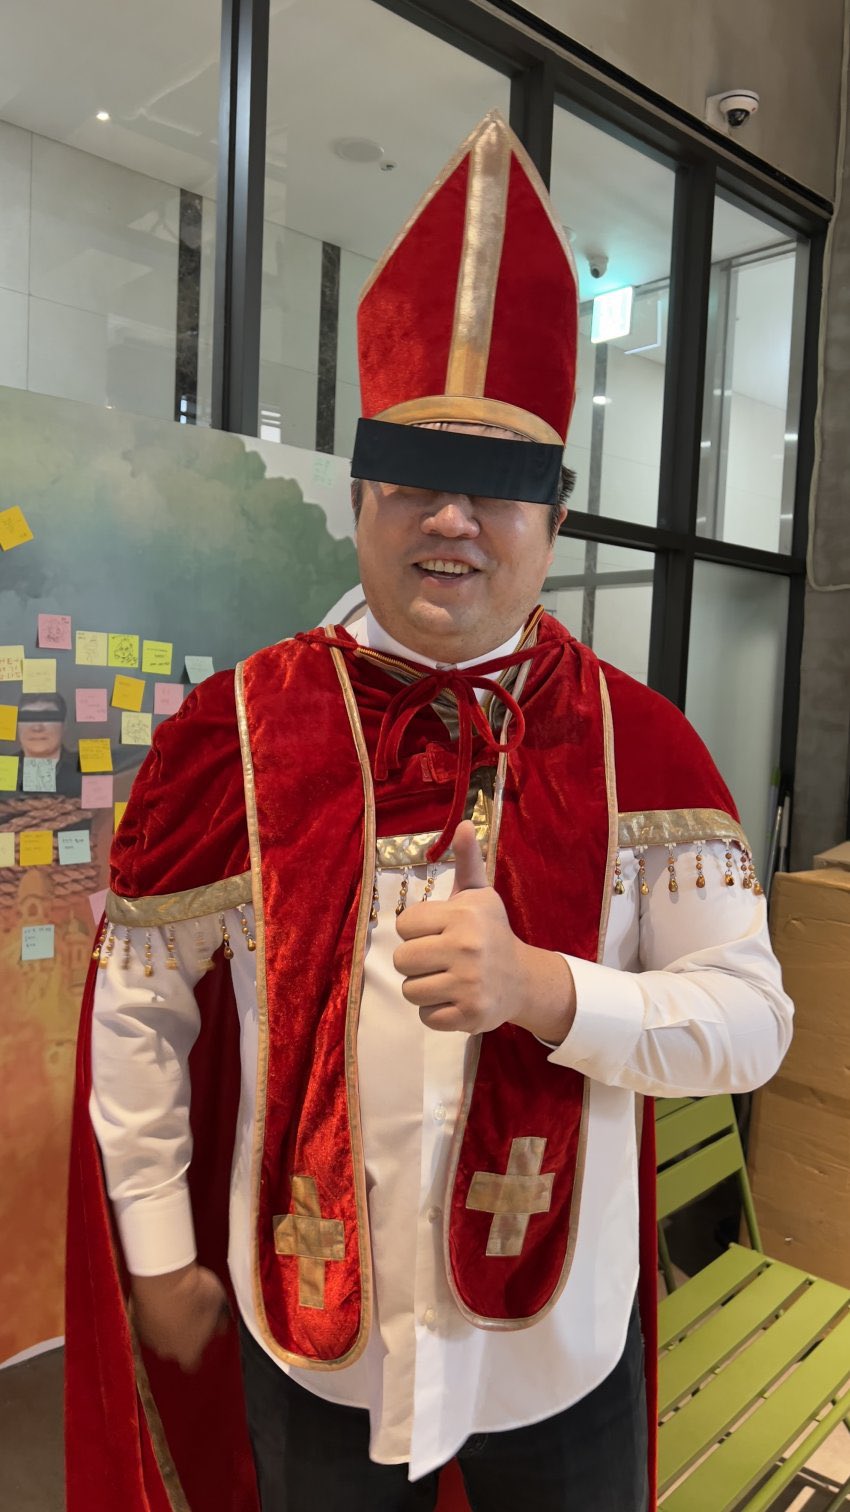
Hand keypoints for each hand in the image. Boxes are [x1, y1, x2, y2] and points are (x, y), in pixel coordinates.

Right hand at [130, 1262, 229, 1371]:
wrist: (163, 1279)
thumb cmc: (196, 1294)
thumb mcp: (218, 1304)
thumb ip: (218, 1320)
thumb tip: (220, 1325)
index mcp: (188, 1352)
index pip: (193, 1362)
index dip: (198, 1350)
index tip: (203, 1337)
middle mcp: (166, 1351)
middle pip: (175, 1350)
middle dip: (182, 1337)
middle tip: (190, 1316)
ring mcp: (149, 1337)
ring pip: (161, 1336)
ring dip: (167, 1325)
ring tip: (176, 1305)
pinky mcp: (137, 1320)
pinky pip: (150, 1322)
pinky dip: (155, 1314)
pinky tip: (162, 1300)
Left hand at [393, 821, 576, 1040]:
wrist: (523, 979)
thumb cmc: (491, 933)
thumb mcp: (479, 895)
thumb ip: (467, 860)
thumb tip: (464, 823)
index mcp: (464, 916)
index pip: (404, 925)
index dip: (417, 931)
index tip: (439, 933)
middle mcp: (467, 948)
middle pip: (402, 959)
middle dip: (416, 961)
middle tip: (440, 959)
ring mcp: (469, 984)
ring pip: (410, 990)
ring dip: (423, 988)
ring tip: (447, 979)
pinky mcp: (469, 1015)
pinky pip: (425, 1017)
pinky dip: (435, 1012)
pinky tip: (454, 999)